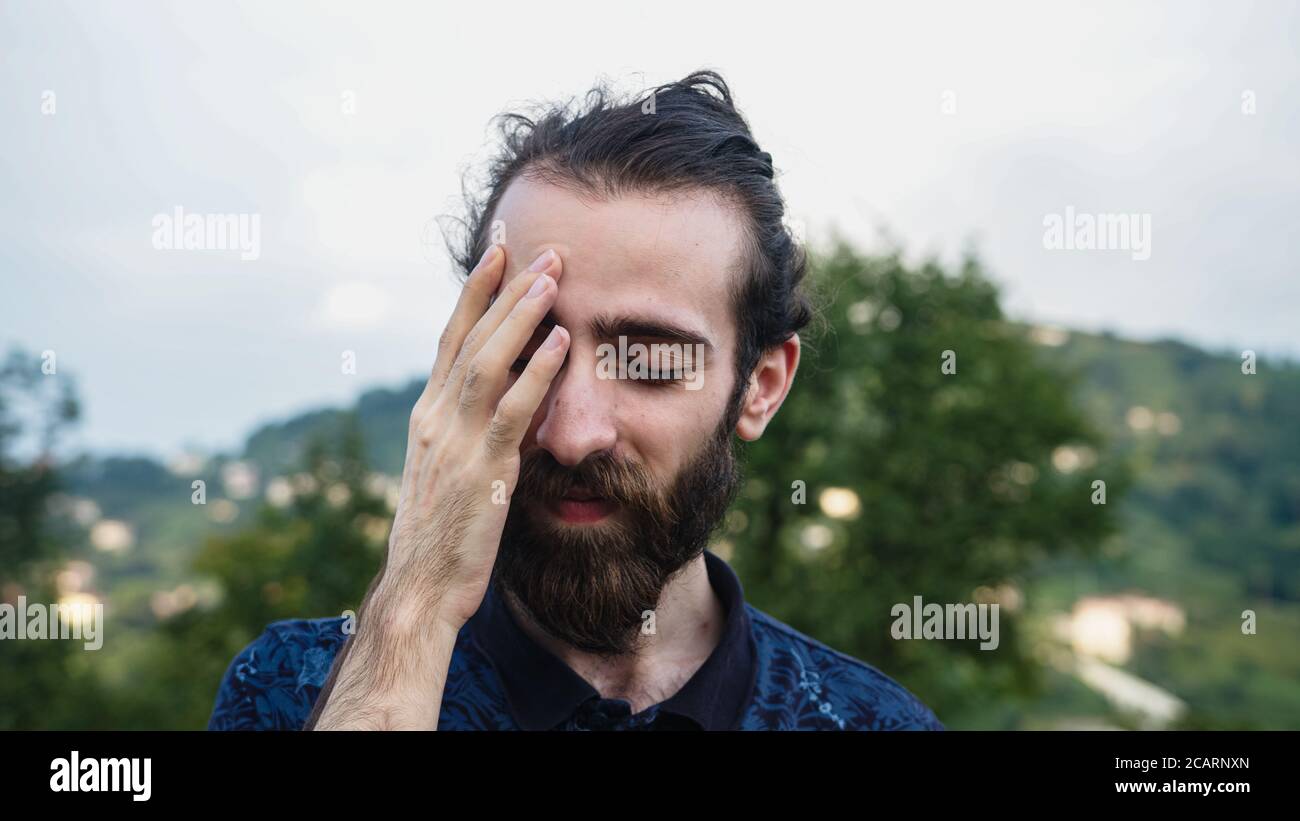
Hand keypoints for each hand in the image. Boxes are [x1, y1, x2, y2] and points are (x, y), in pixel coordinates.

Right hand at [307, 245, 567, 729]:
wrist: (418, 589)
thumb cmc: (441, 534)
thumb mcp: (454, 471)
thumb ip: (478, 430)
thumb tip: (519, 400)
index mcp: (428, 415)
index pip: (451, 339)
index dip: (474, 294)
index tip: (496, 253)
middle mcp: (436, 418)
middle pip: (471, 338)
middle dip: (504, 289)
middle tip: (539, 246)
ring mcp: (456, 443)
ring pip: (488, 362)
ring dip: (521, 316)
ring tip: (551, 275)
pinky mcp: (482, 472)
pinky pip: (511, 412)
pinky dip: (535, 374)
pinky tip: (558, 343)